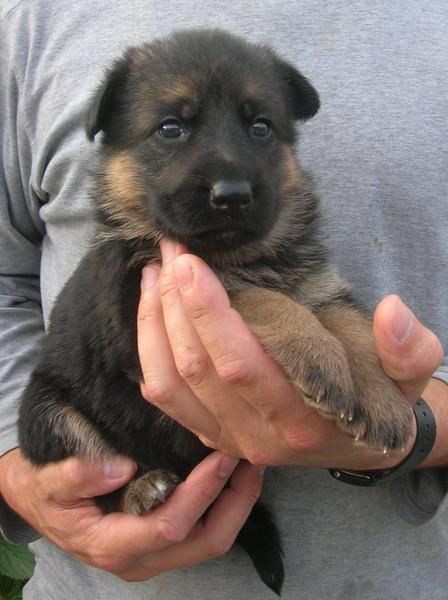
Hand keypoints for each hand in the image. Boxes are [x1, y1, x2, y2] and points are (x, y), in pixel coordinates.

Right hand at [0, 448, 262, 579]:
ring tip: (251, 466)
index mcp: (112, 544)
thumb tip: (120, 468)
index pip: (169, 526)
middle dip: (235, 503)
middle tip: (250, 461)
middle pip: (204, 543)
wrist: (39, 503)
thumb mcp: (47, 480)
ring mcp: (152, 556)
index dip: (200, 494)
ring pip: (209, 543)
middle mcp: (139, 558)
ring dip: (236, 506)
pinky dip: (224, 507)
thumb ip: (76, 476)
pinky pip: (202, 534)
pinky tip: (232, 477)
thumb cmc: (45, 491)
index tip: (220, 458)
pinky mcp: (160, 545)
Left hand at [138, 239, 443, 469]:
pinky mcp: (210, 434)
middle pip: (197, 368)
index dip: (209, 312)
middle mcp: (257, 436)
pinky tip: (152, 310)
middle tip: (171, 251)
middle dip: (176, 303)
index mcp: (303, 419)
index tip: (191, 262)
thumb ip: (408, 349)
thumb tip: (392, 311)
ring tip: (155, 272)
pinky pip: (164, 397)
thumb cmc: (380, 401)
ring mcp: (227, 440)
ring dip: (154, 323)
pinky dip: (149, 351)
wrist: (362, 443)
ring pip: (169, 383)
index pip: (242, 364)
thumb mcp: (408, 376)